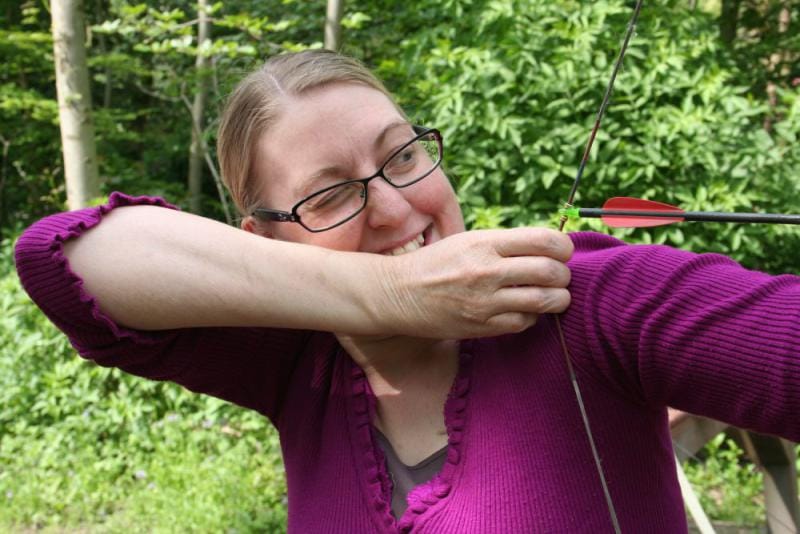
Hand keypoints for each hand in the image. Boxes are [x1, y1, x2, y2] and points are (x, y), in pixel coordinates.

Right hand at [375, 227, 572, 338]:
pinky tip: (524, 310)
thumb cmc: (437, 263)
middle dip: (563, 275)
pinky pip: (525, 322)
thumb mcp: (468, 241)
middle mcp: (488, 270)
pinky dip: (533, 317)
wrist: (398, 294)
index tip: (562, 252)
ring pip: (545, 301)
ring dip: (557, 299)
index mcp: (485, 243)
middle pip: (551, 271)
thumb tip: (549, 248)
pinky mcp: (482, 326)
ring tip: (552, 296)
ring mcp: (485, 301)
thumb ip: (506, 244)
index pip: (545, 240)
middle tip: (558, 277)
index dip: (564, 247)